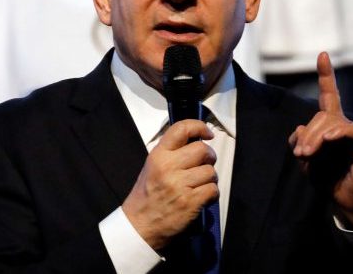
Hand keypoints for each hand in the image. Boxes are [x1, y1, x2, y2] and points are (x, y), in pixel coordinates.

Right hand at [122, 119, 217, 249]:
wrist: (140, 225)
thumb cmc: (147, 195)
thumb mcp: (151, 166)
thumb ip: (171, 152)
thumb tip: (196, 141)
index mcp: (158, 155)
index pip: (181, 129)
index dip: (199, 127)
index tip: (207, 133)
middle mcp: (168, 167)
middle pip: (202, 150)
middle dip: (209, 157)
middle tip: (204, 165)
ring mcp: (179, 185)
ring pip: (210, 171)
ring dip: (210, 178)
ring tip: (199, 185)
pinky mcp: (189, 202)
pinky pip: (212, 189)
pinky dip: (211, 194)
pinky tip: (202, 197)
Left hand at [288, 52, 352, 228]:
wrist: (348, 201)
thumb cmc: (329, 179)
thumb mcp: (308, 162)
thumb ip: (301, 144)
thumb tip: (298, 130)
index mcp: (330, 126)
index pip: (329, 95)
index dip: (326, 76)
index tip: (323, 55)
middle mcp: (344, 127)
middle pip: (323, 116)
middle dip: (309, 134)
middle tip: (302, 154)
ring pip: (334, 123)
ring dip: (317, 138)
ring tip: (309, 154)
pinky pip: (352, 131)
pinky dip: (339, 133)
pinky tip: (329, 140)